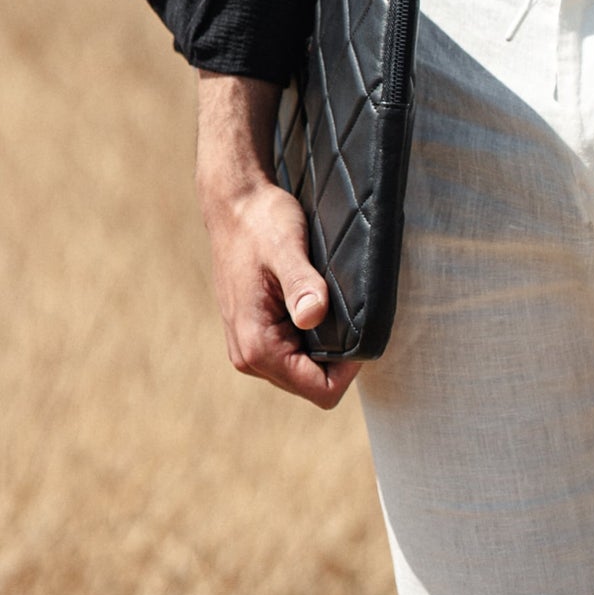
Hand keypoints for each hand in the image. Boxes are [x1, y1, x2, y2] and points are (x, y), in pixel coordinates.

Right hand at [194, 69, 360, 410]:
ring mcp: (248, 347)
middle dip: (337, 357)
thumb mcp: (286, 247)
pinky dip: (310, 334)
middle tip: (346, 309)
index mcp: (256, 346)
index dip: (349, 369)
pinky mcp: (253, 333)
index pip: (320, 391)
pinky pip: (293, 352)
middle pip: (312, 384)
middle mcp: (248, 357)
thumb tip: (313, 315)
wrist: (234, 203)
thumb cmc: (261, 221)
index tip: (359, 329)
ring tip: (328, 301)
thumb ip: (301, 284)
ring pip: (303, 370)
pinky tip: (314, 300)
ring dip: (323, 345)